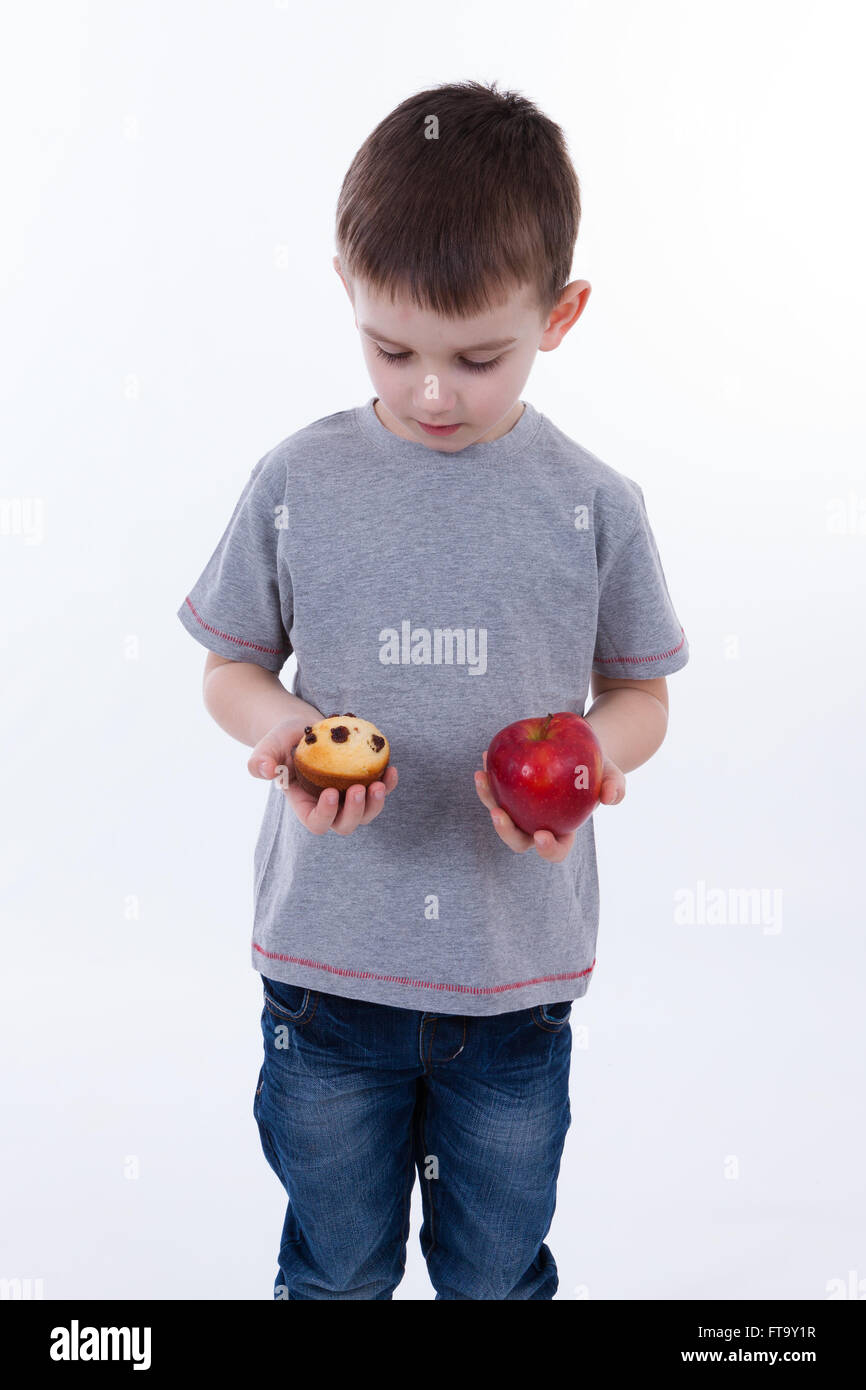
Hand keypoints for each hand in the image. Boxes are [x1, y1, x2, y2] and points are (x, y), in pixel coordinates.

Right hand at [248, 716, 397, 834]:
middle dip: (354, 812)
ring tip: (379, 784)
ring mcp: (348, 798)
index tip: (329, 793)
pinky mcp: (364, 783)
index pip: (316, 822)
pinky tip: (391, 769)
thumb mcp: (269, 745)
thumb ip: (261, 759)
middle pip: (344, 824)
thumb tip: (265, 771)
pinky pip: (380, 791)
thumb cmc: (285, 738)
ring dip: (375, 804)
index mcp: (305, 805)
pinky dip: (388, 784)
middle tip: (357, 789)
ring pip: (366, 814)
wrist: (306, 727)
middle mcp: (329, 807)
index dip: (324, 814)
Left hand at [473, 750, 625, 860]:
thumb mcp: (612, 775)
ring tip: (482, 777)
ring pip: (499, 812)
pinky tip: (486, 756)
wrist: (580, 750)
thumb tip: (609, 797)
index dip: (547, 849)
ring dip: (487, 798)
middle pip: (517, 839)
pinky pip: (495, 787)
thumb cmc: (598, 769)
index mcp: (563, 832)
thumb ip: (616, 787)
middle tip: (498, 814)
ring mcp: (520, 810)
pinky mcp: (508, 791)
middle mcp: (537, 825)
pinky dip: (489, 774)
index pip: (554, 850)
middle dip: (505, 831)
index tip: (542, 835)